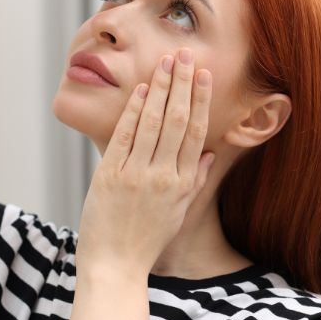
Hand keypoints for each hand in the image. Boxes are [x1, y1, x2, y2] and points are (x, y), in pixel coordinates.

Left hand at [75, 48, 215, 277]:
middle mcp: (163, 176)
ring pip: (152, 122)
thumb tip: (211, 153)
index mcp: (183, 183)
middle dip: (183, 84)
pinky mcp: (110, 175)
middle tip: (185, 54)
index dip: (201, 100)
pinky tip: (140, 89)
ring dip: (160, 88)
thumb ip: (195, 180)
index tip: (204, 74)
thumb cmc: (146, 239)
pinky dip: (133, 110)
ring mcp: (136, 175)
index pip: (196, 132)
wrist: (115, 265)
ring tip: (165, 62)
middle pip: (177, 120)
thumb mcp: (178, 212)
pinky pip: (124, 135)